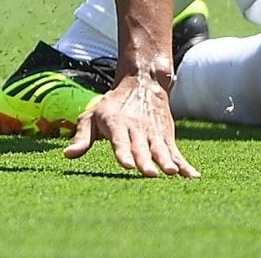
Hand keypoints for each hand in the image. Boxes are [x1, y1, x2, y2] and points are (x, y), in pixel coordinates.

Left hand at [65, 71, 198, 178]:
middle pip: (141, 147)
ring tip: (172, 173)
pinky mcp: (167, 138)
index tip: (126, 164)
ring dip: (167, 162)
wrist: (142, 83)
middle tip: (149, 174)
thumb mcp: (92, 116)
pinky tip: (193, 177)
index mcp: (117, 124)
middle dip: (145, 161)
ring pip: (161, 150)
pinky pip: (177, 153)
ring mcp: (154, 134)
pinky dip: (185, 165)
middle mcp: (137, 129)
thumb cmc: (112, 106)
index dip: (123, 152)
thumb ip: (82, 137)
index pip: (120, 141)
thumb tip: (67, 155)